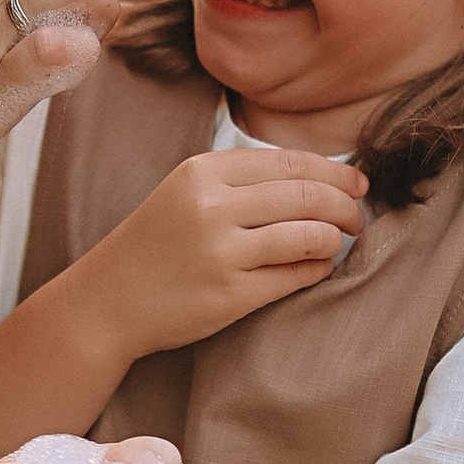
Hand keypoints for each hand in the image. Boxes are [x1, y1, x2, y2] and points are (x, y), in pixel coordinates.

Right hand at [69, 146, 364, 364]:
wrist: (106, 301)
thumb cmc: (154, 244)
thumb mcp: (186, 192)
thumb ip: (242, 180)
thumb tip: (322, 177)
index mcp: (203, 172)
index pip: (291, 162)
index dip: (335, 172)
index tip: (357, 183)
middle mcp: (212, 207)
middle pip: (308, 195)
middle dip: (346, 205)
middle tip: (356, 217)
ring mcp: (221, 252)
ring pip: (309, 235)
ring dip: (335, 238)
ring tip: (339, 242)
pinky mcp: (230, 295)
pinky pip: (295, 276)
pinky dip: (316, 269)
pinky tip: (315, 267)